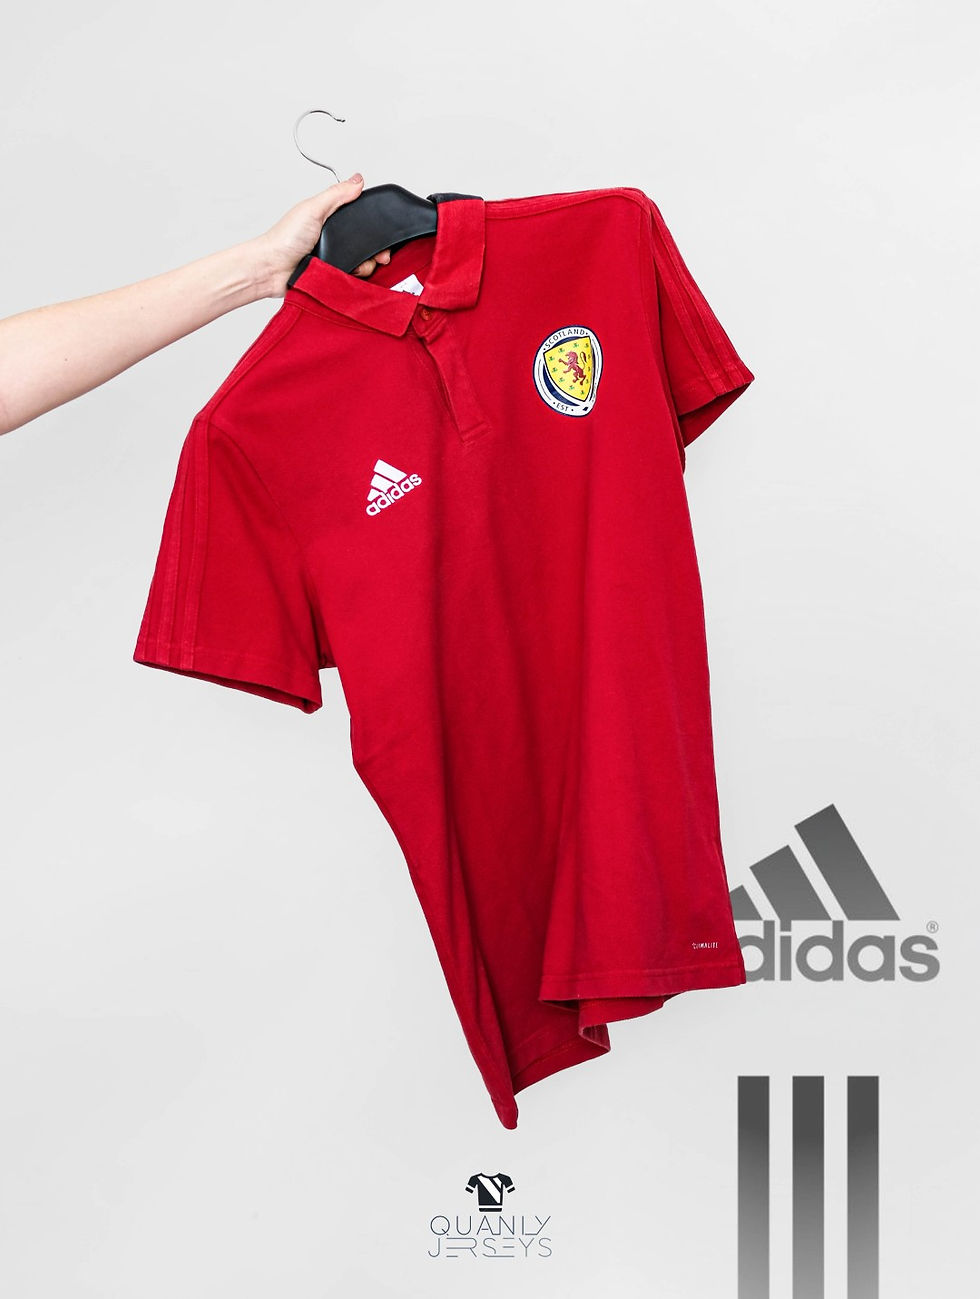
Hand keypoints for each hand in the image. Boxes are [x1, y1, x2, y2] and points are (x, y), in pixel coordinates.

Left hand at [250, 173, 391, 297]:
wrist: (272, 270)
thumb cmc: (283, 239)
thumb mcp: (313, 209)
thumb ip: (336, 195)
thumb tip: (357, 180)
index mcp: (329, 220)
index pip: (359, 220)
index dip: (373, 225)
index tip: (383, 230)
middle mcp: (333, 240)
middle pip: (365, 244)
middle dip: (375, 251)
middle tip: (380, 255)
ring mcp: (334, 260)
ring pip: (362, 264)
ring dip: (365, 266)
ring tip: (357, 267)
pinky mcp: (332, 277)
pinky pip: (353, 280)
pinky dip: (356, 279)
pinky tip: (350, 276)